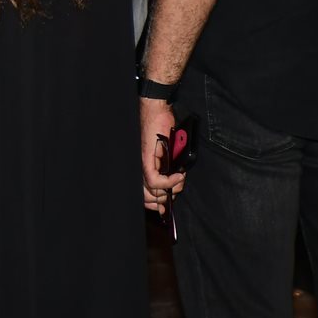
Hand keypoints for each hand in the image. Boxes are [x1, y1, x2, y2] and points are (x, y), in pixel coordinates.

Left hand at [140, 97, 185, 213]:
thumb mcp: (168, 152)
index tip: (165, 208)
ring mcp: (141, 163)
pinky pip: (154, 180)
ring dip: (171, 189)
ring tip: (179, 179)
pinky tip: (178, 176)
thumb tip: (175, 185)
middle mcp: (138, 166)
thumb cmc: (161, 127)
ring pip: (152, 190)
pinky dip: (169, 181)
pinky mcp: (145, 158)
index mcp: (142, 166)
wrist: (156, 109)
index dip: (154, 204)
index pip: (143, 194)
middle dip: (165, 199)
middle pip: (147, 196)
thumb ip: (168, 168)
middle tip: (176, 191)